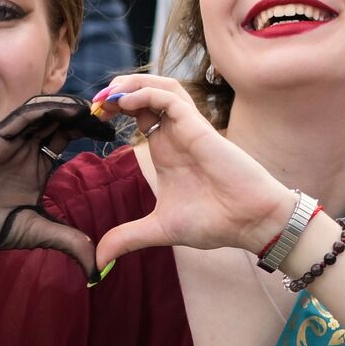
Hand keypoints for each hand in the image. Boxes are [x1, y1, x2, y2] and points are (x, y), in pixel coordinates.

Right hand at [0, 95, 116, 276]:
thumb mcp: (39, 233)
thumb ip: (69, 242)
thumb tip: (97, 270)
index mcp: (36, 164)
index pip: (68, 136)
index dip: (90, 131)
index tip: (113, 134)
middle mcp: (25, 148)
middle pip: (60, 120)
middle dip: (85, 115)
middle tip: (110, 115)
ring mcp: (10, 140)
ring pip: (44, 112)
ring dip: (70, 107)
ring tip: (94, 109)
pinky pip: (24, 115)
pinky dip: (47, 108)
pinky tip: (70, 109)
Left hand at [92, 74, 295, 267]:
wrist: (249, 223)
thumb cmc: (216, 222)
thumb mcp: (160, 229)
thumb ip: (128, 237)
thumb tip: (98, 261)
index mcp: (167, 151)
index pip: (139, 114)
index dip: (116, 109)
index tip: (94, 118)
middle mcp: (177, 135)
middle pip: (148, 93)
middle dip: (118, 91)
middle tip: (96, 103)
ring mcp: (188, 129)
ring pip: (161, 87)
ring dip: (132, 84)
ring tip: (109, 95)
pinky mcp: (199, 128)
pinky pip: (170, 98)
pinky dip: (147, 93)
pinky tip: (127, 103)